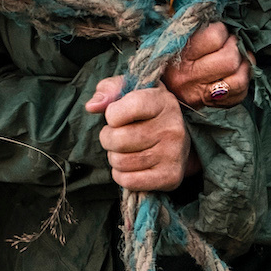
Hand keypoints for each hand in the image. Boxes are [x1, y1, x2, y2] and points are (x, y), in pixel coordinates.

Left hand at [84, 76, 193, 193]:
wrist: (178, 135)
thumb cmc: (146, 109)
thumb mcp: (129, 89)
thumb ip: (108, 90)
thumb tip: (92, 107)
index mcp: (162, 101)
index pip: (118, 113)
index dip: (110, 115)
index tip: (117, 115)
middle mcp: (172, 128)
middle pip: (117, 140)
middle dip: (108, 139)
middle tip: (116, 136)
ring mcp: (174, 154)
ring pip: (120, 162)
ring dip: (115, 158)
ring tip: (125, 150)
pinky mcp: (171, 177)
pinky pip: (129, 181)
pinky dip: (122, 176)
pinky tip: (131, 166)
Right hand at [164, 21, 251, 112]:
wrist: (152, 89)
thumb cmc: (167, 54)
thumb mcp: (171, 35)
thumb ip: (191, 24)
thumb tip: (216, 15)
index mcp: (178, 55)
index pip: (215, 36)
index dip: (221, 30)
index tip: (217, 31)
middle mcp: (188, 78)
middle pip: (230, 60)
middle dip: (234, 47)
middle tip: (229, 44)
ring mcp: (199, 95)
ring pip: (239, 79)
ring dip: (243, 65)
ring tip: (236, 58)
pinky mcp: (210, 105)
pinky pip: (239, 94)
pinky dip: (243, 81)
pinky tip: (236, 73)